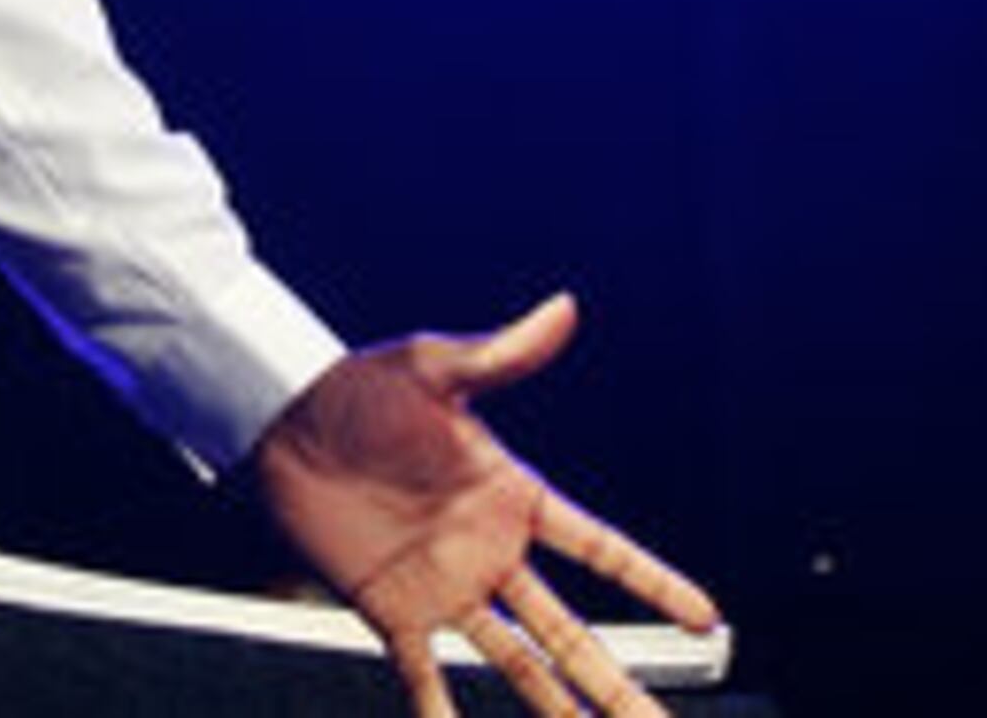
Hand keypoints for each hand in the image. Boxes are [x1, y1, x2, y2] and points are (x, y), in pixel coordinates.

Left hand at [251, 293, 723, 717]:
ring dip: (558, 709)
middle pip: (573, 632)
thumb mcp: (434, 368)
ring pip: (520, 664)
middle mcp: (490, 552)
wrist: (279, 416)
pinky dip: (440, 712)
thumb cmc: (358, 385)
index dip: (652, 580)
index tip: (707, 619)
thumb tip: (562, 308)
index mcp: (511, 496)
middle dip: (618, 686)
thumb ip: (502, 356)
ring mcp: (446, 587)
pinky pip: (424, 675)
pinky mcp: (392, 610)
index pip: (599, 548)